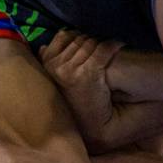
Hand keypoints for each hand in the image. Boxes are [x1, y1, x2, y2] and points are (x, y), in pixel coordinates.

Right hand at [39, 30, 122, 147]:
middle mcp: (55, 65)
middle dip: (92, 41)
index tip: (89, 45)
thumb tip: (43, 47)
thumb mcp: (57, 80)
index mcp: (46, 64)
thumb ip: (49, 61)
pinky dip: (114, 45)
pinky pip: (103, 49)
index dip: (79, 37)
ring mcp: (70, 69)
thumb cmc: (77, 103)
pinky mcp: (87, 72)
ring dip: (103, 43)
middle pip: (79, 39)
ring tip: (111, 47)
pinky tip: (119, 46)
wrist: (94, 126)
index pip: (64, 36)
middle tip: (103, 48)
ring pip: (92, 43)